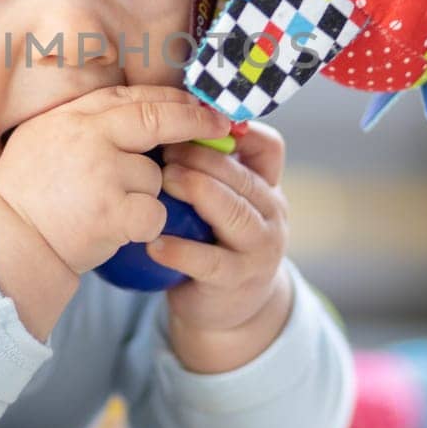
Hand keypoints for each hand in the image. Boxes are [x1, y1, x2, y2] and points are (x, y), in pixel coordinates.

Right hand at [0, 85, 231, 274]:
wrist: (8, 242)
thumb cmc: (25, 194)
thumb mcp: (41, 138)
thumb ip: (84, 123)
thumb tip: (133, 110)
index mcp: (72, 116)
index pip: (132, 97)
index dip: (172, 99)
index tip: (198, 104)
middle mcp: (89, 136)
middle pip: (157, 119)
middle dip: (194, 122)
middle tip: (220, 126)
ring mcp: (102, 173)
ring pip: (154, 176)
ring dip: (143, 195)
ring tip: (106, 208)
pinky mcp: (113, 211)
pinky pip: (154, 212)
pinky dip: (143, 225)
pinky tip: (118, 229)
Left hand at [147, 122, 293, 372]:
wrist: (229, 308)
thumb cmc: (216, 240)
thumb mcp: (223, 201)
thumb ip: (208, 169)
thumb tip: (164, 123)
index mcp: (267, 187)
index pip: (268, 148)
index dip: (236, 131)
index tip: (194, 119)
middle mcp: (271, 213)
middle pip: (243, 176)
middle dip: (203, 157)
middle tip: (165, 146)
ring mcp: (259, 249)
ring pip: (234, 213)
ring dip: (198, 191)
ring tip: (164, 180)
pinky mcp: (236, 281)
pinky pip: (210, 262)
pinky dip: (181, 250)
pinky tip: (155, 242)